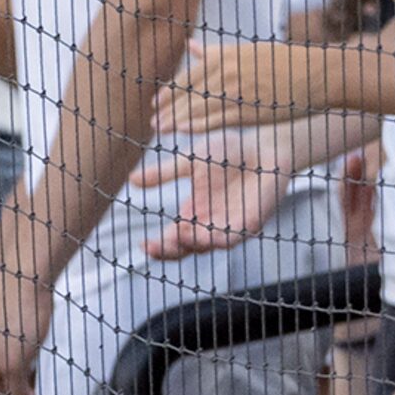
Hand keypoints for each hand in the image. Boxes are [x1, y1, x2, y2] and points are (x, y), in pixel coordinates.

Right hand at [134, 130, 300, 259]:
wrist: (263, 143)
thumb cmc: (229, 152)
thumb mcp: (191, 160)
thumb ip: (164, 173)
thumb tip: (132, 180)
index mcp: (193, 215)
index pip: (172, 239)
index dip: (157, 246)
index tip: (142, 244)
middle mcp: (209, 225)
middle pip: (185, 249)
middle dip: (168, 251)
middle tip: (153, 246)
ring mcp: (230, 226)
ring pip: (206, 246)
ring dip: (191, 244)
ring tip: (178, 232)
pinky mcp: (250, 223)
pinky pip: (233, 238)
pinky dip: (218, 239)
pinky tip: (205, 233)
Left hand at [153, 40, 301, 135]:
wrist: (319, 74)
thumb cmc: (287, 63)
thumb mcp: (249, 50)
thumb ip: (216, 52)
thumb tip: (190, 45)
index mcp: (229, 54)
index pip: (191, 73)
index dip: (171, 89)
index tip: (157, 101)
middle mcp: (230, 70)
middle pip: (190, 91)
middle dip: (169, 107)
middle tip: (153, 120)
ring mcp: (239, 90)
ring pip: (199, 107)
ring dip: (176, 119)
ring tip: (160, 129)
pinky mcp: (250, 109)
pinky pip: (217, 119)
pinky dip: (196, 125)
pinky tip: (182, 132)